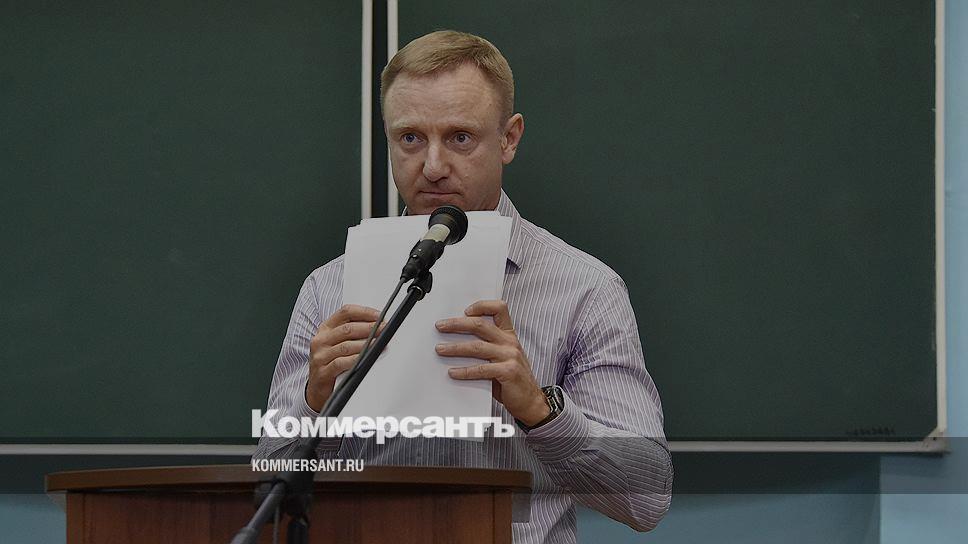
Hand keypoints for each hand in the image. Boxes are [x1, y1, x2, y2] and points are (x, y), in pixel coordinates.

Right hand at [306, 304, 383, 411]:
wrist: (316, 390)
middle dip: (369, 328)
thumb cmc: (331, 363)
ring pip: (346, 346)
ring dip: (366, 344)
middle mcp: (320, 340)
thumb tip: (379, 325)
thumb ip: (353, 333)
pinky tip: (367, 358)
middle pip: (347, 328)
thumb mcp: (337, 344)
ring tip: (380, 343)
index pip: (345, 312)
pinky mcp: (322, 372)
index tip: (380, 316)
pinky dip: (356, 359)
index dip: (364, 312)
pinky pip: (341, 363)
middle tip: (384, 329)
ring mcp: (320, 356)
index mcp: (325, 329)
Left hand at [435, 300, 549, 425]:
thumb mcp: (503, 357)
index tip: (465, 311)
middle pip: (480, 325)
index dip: (482, 306)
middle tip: (440, 326)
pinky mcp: (508, 372)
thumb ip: (487, 347)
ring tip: (440, 349)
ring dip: (455, 348)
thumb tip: (457, 342)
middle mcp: (510, 342)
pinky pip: (481, 369)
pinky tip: (453, 372)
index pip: (499, 309)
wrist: (531, 401)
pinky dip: (464, 371)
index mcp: (509, 335)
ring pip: (477, 347)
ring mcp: (510, 356)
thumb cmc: (512, 379)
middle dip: (457, 324)